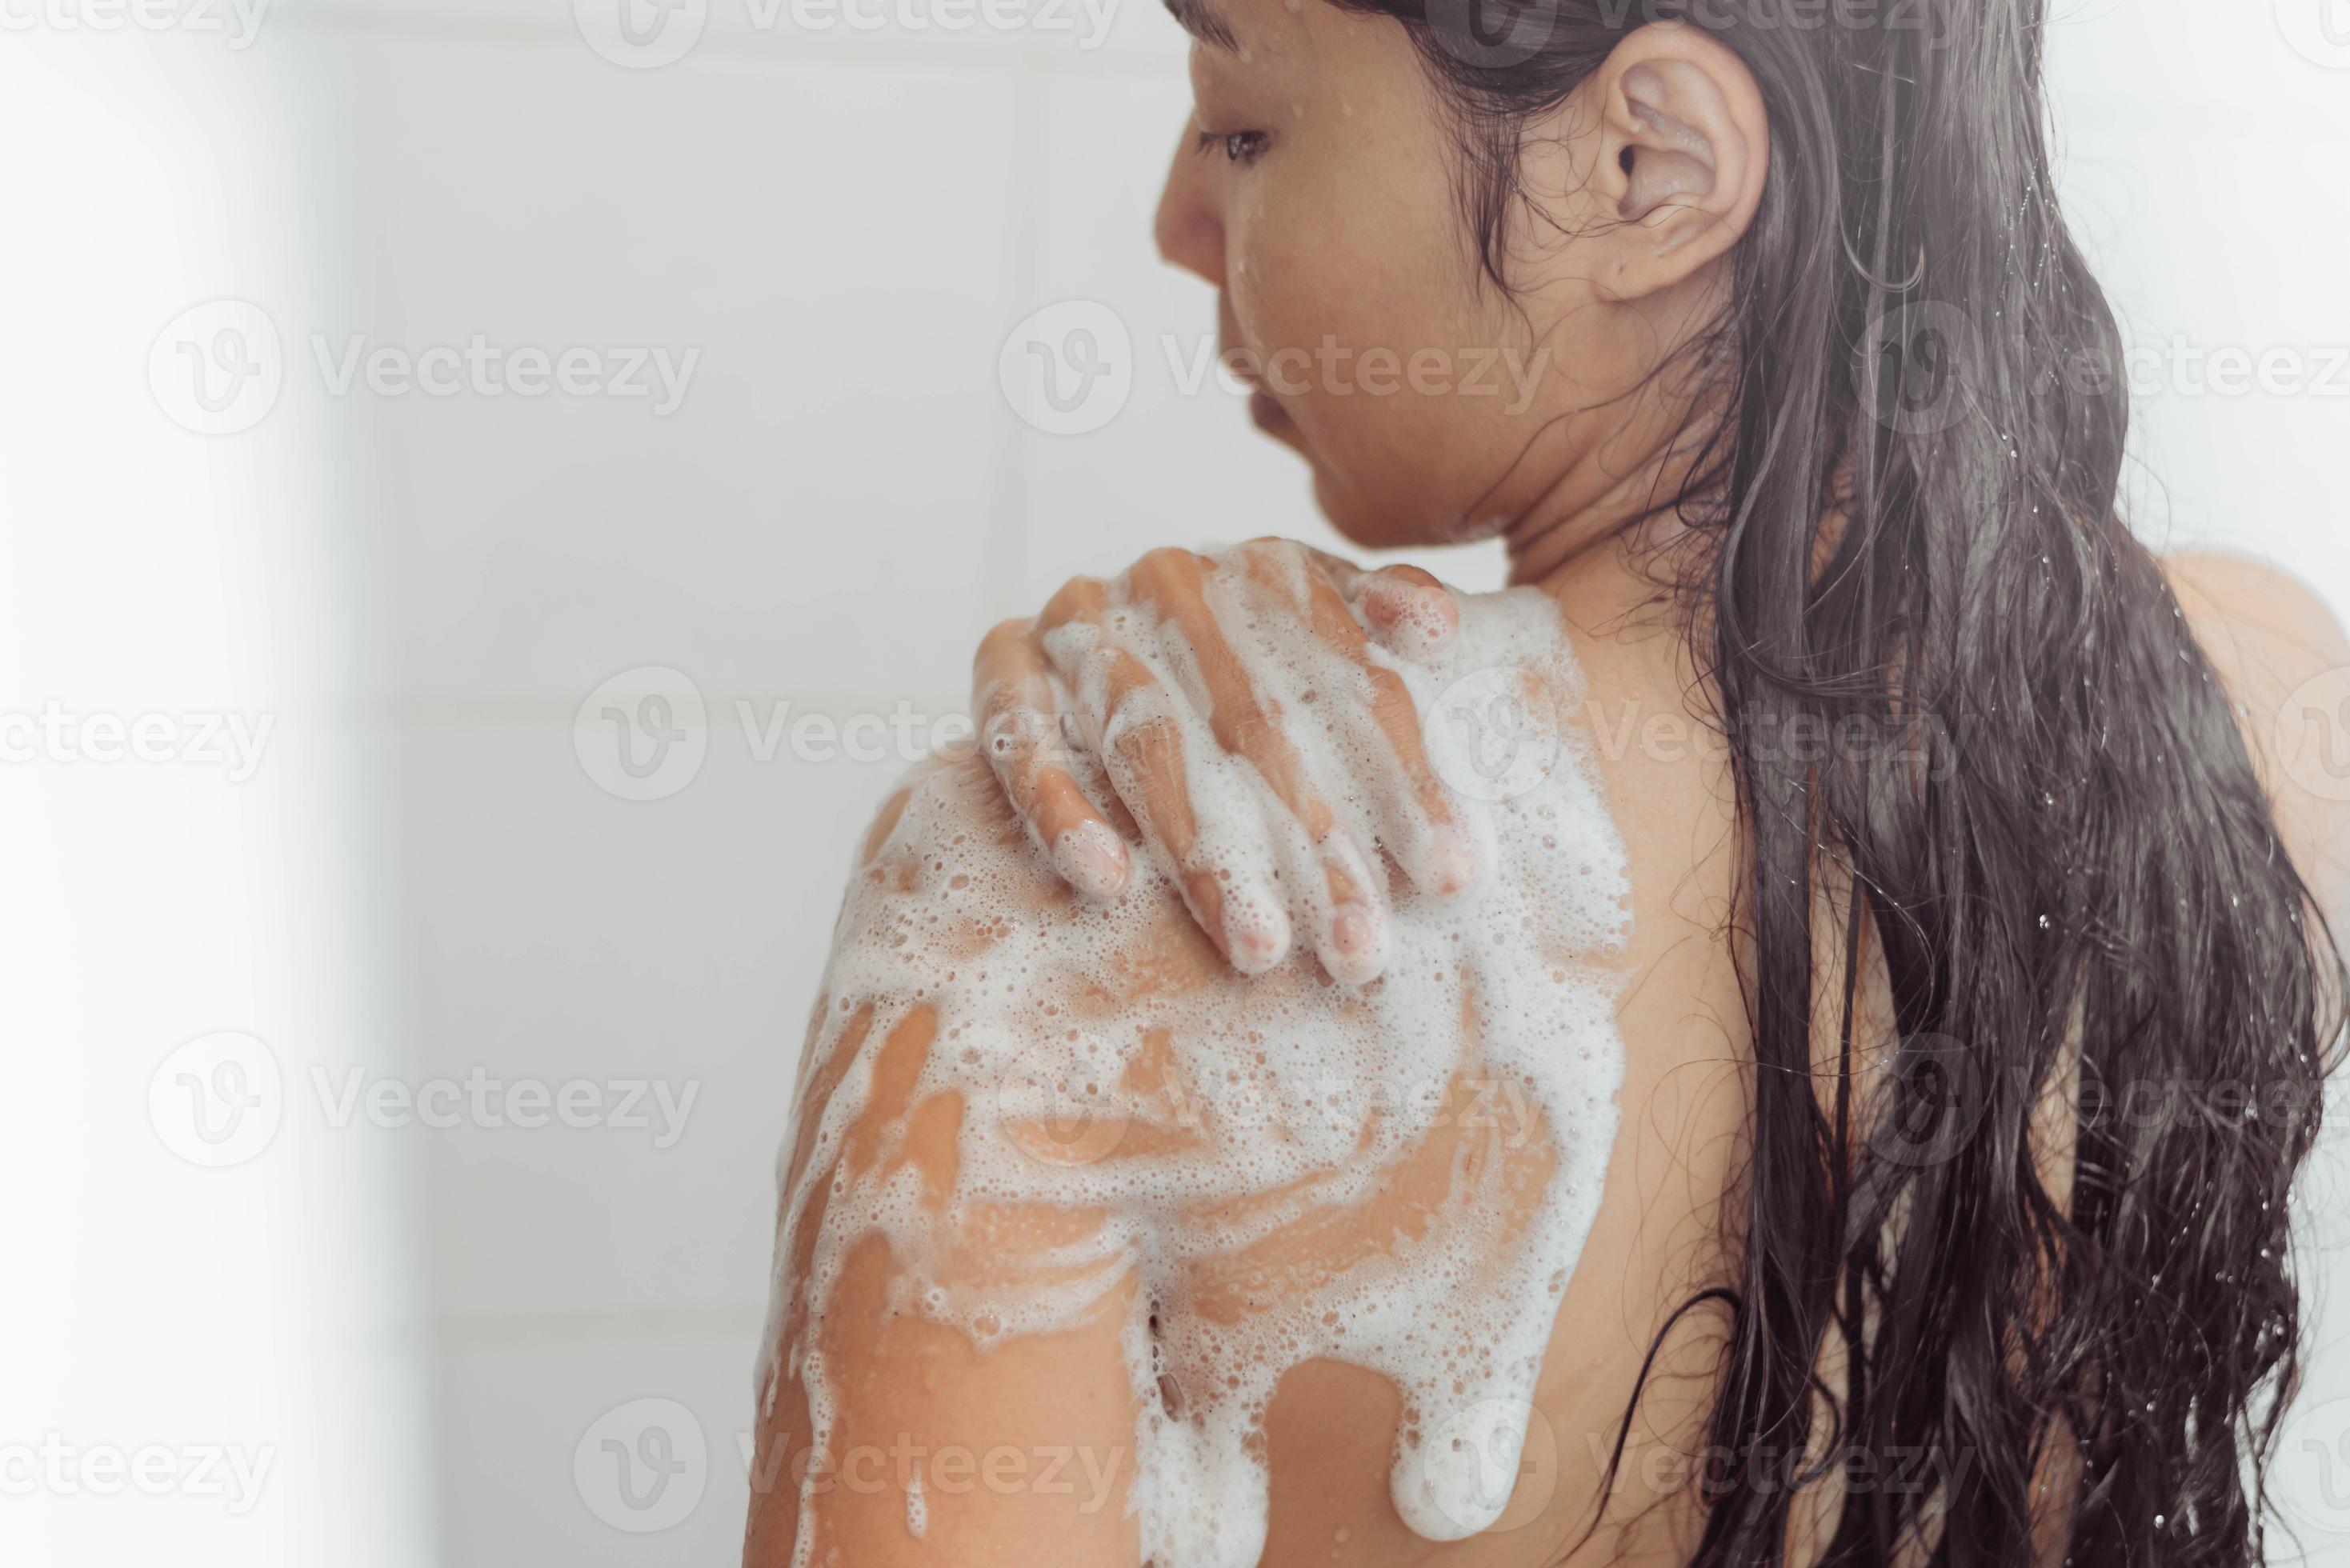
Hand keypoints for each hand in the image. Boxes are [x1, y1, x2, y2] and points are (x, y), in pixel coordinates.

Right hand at [972, 538, 1476, 983]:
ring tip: (1256, 949)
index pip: (1352, 681)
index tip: (1452, 875)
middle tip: (1360, 951)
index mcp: (1265, 571)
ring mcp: (1081, 619)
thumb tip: (1437, 626)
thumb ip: (1378, 621)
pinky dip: (1062, 809)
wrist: (1101, 637)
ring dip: (1203, 856)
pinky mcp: (1001, 665)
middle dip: (1318, 850)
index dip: (1408, 778)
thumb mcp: (1321, 631)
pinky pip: (1023, 741)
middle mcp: (1172, 582)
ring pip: (1150, 746)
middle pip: (1259, 728)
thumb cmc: (1245, 662)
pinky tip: (1109, 884)